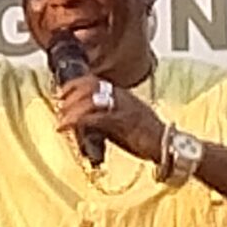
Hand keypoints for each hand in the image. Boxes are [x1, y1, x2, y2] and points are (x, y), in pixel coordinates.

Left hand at [53, 72, 167, 164]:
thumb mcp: (122, 122)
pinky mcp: (122, 122)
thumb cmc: (146, 136)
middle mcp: (121, 96)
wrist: (167, 146)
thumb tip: (83, 121)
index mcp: (121, 94)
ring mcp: (122, 108)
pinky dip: (77, 120)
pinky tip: (67, 127)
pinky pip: (94, 116)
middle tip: (59, 106)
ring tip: (61, 119)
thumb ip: (104, 118)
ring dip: (70, 108)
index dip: (74, 84)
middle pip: (89, 85)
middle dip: (70, 94)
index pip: (93, 80)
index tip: (61, 92)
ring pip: (89, 99)